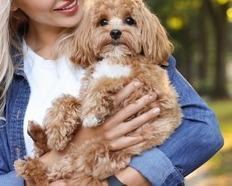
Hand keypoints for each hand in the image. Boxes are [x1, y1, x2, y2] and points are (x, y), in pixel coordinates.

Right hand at [38, 81, 159, 166]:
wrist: (74, 148)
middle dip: (142, 101)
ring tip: (157, 109)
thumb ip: (92, 103)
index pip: (117, 99)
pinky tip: (148, 133)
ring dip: (146, 117)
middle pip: (129, 110)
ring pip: (133, 124)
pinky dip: (138, 138)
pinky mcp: (114, 145)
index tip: (138, 82)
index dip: (128, 90)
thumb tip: (98, 90)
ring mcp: (113, 135)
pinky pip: (129, 141)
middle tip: (153, 95)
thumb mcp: (84, 113)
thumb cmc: (79, 129)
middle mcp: (109, 123)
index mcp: (102, 114)